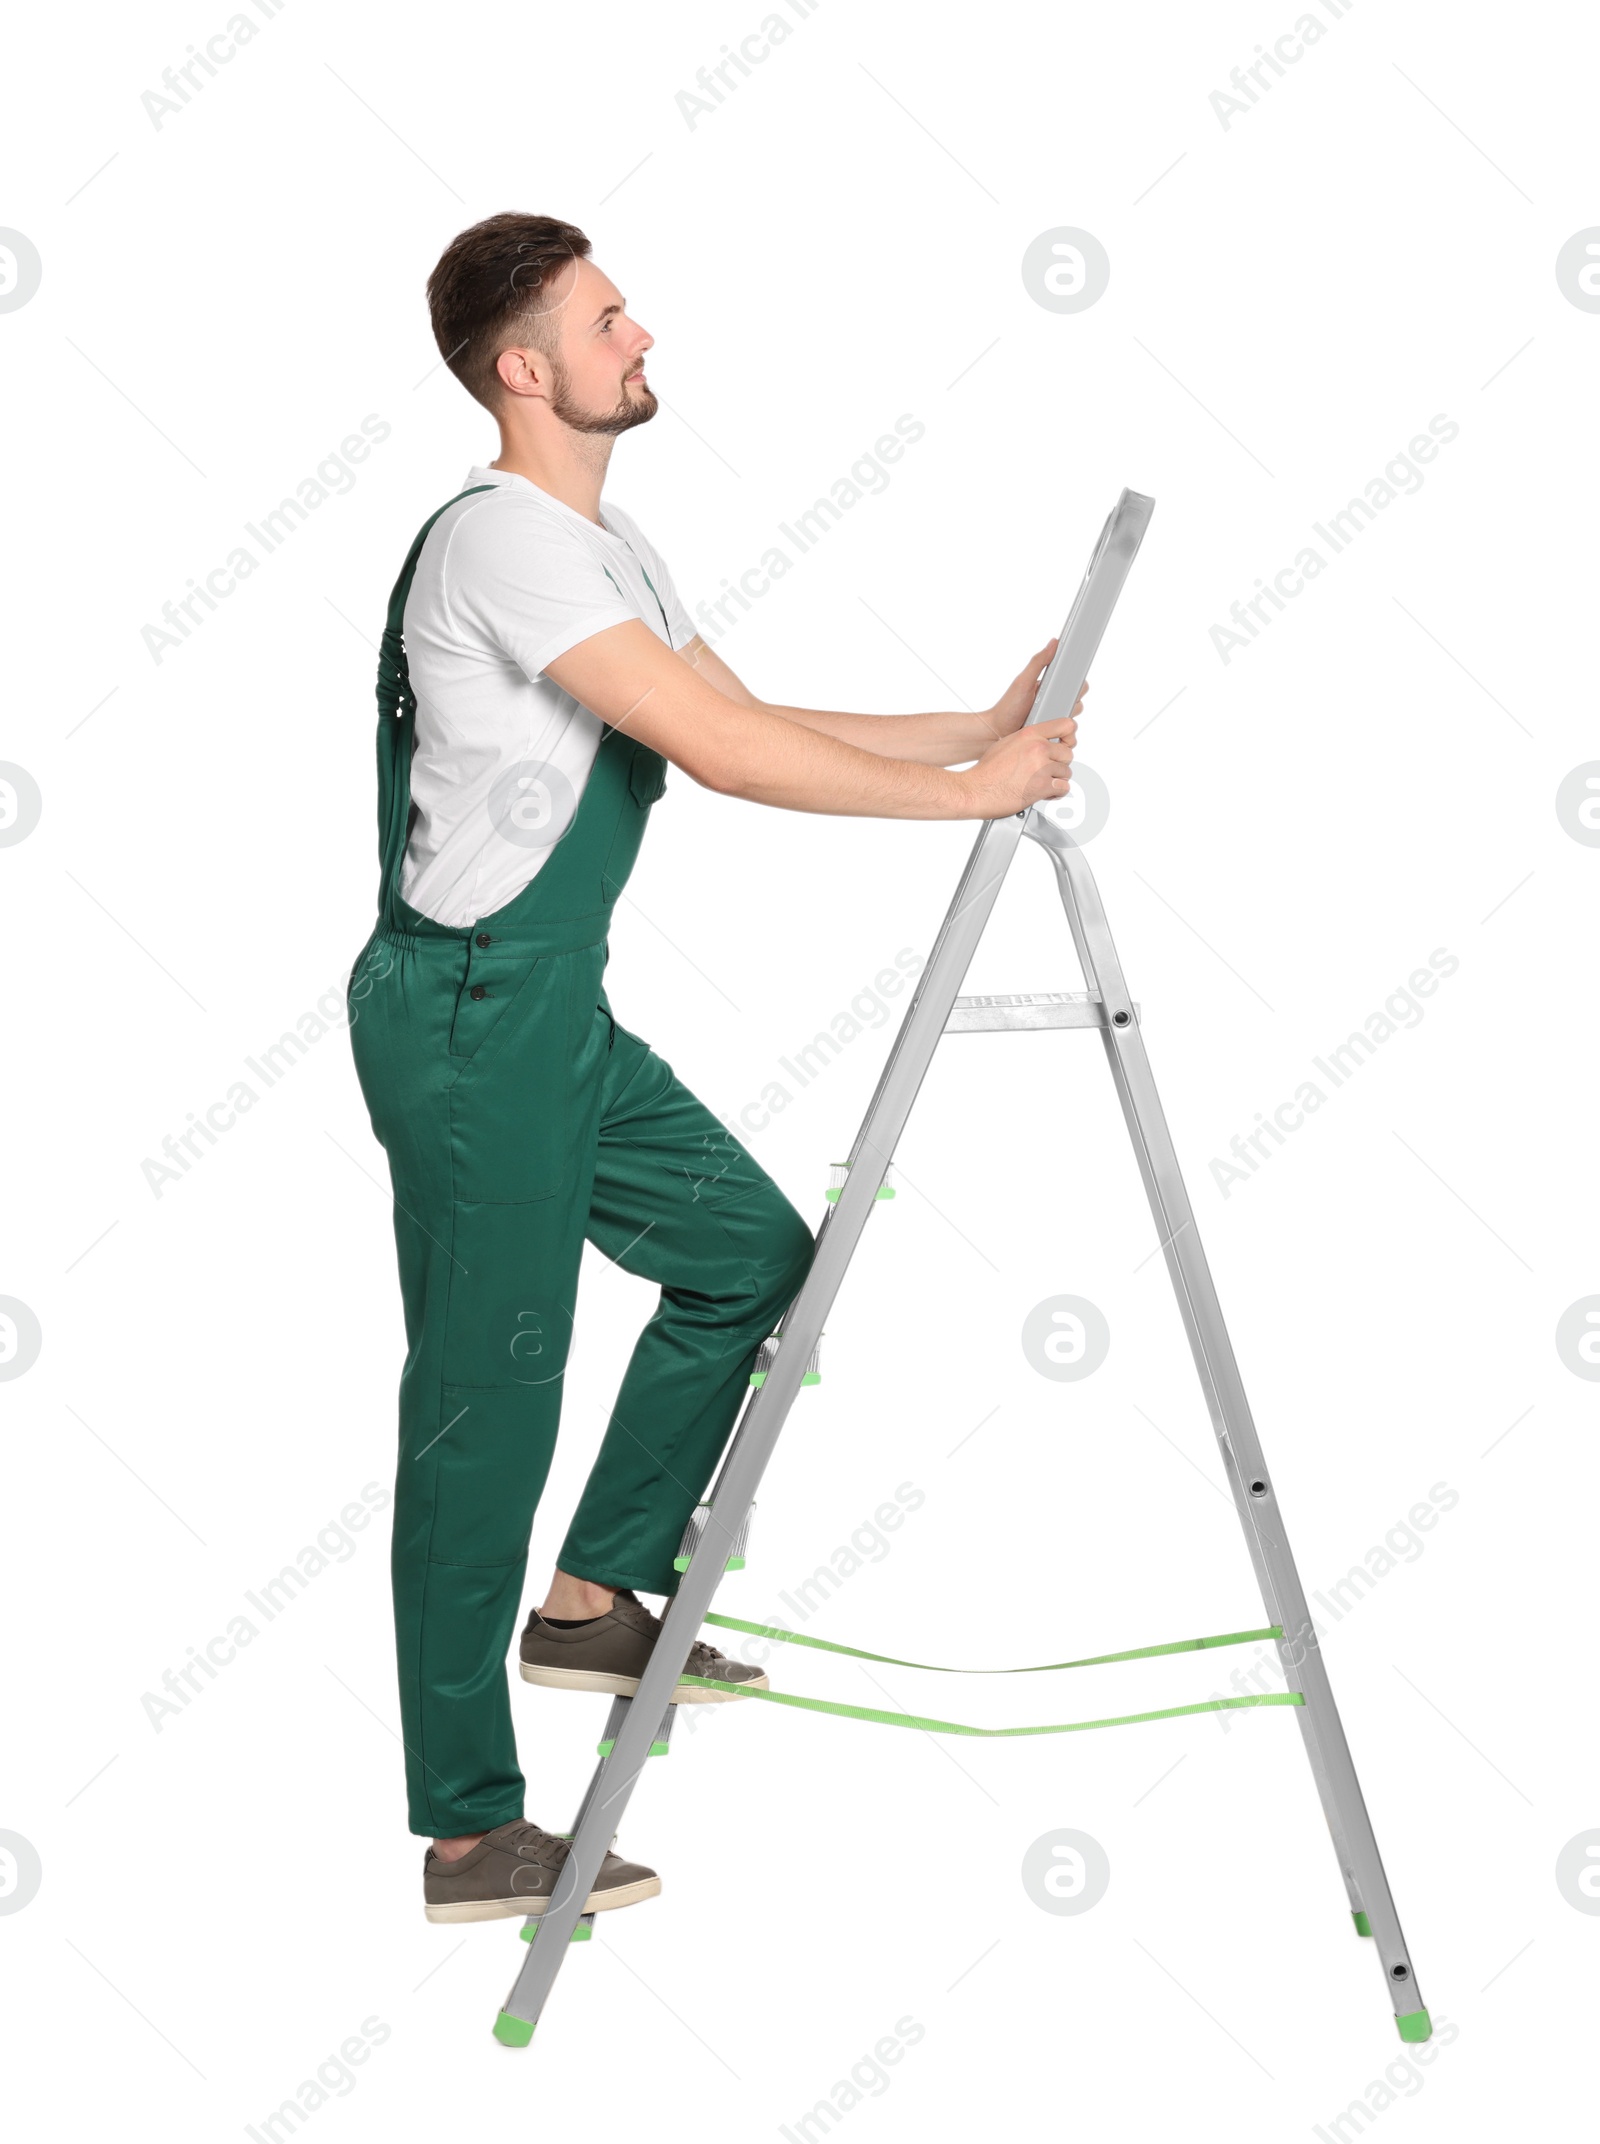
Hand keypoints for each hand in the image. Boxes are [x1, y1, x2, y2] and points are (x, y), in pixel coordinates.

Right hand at [956, 711, 1077, 819]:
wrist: (975, 791)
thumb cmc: (986, 772)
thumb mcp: (1006, 744)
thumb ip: (1027, 742)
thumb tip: (1038, 744)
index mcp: (1029, 734)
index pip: (1066, 726)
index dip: (1069, 737)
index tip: (1066, 744)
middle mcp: (1038, 748)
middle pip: (1068, 753)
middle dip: (1059, 765)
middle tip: (1046, 771)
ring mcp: (1041, 767)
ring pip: (1066, 772)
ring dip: (1056, 780)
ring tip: (1040, 784)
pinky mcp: (1042, 786)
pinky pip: (1063, 788)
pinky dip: (1055, 793)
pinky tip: (1043, 793)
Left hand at [985, 639, 1087, 739]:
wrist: (999, 731)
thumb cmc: (1009, 705)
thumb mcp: (1024, 680)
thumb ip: (1039, 662)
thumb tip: (1054, 642)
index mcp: (1050, 684)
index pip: (1074, 677)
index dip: (1077, 676)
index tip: (1075, 675)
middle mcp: (1055, 698)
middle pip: (1078, 695)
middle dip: (1072, 696)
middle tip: (1055, 697)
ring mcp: (1055, 715)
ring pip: (1075, 712)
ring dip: (1066, 712)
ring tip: (1048, 711)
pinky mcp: (1054, 730)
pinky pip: (1067, 728)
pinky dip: (1063, 726)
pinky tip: (1050, 724)